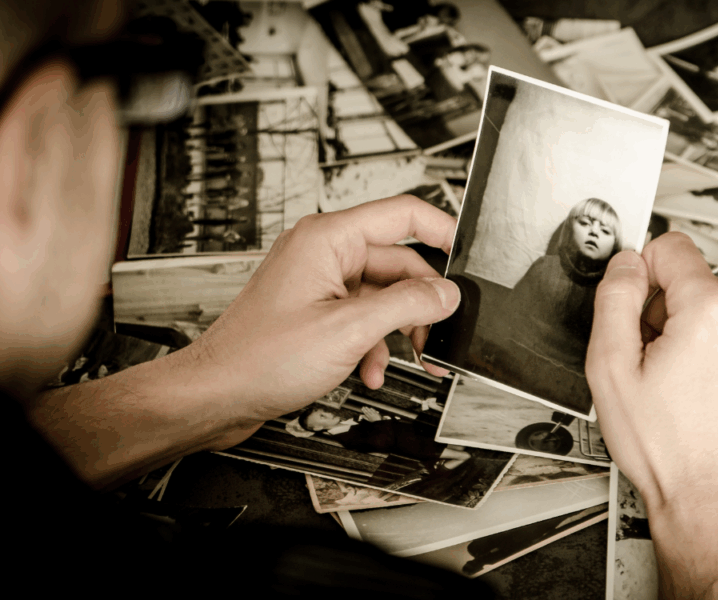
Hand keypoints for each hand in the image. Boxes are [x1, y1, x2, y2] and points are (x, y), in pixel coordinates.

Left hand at [176, 195, 460, 444]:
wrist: (217, 394)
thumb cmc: (259, 358)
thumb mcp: (349, 331)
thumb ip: (407, 306)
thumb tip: (446, 294)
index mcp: (328, 239)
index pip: (403, 214)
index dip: (442, 229)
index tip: (467, 253)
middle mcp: (324, 253)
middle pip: (398, 263)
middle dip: (421, 304)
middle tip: (438, 335)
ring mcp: (319, 282)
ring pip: (384, 295)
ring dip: (398, 331)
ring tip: (409, 361)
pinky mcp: (316, 310)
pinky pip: (363, 317)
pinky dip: (374, 344)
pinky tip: (370, 371)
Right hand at [586, 232, 717, 597]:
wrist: (714, 504)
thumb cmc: (668, 451)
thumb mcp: (610, 371)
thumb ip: (614, 300)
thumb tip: (627, 265)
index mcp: (712, 312)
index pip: (673, 247)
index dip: (645, 274)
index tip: (639, 305)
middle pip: (699, 283)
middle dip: (673, 313)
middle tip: (660, 364)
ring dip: (704, 334)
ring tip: (690, 384)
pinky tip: (716, 392)